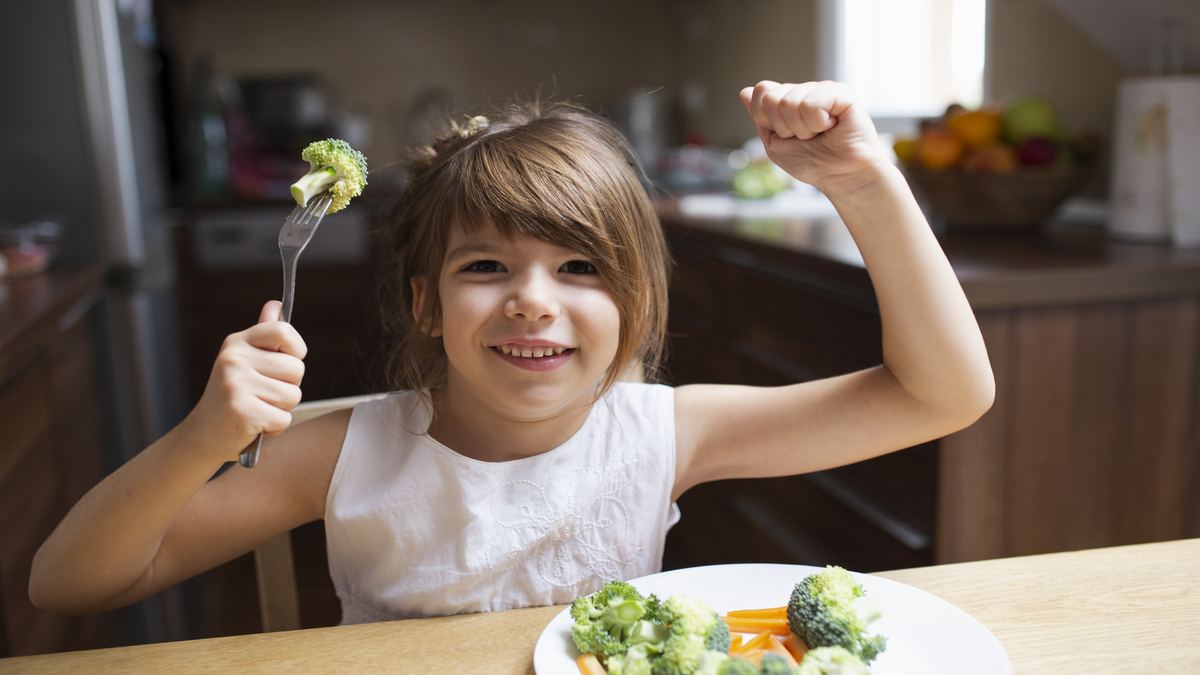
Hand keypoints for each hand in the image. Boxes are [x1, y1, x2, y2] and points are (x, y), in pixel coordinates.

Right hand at [185, 301, 306, 462]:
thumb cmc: (232, 398)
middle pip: (296, 369)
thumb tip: (276, 305)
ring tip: (258, 409)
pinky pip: (283, 418)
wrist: (203, 435)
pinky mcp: (241, 410)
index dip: (295, 351)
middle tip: (263, 395)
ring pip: (293, 395)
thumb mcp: (245, 362)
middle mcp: (234, 358)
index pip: (284, 331)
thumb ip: (265, 336)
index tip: (284, 365)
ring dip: (281, 409)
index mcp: (238, 342)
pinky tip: (255, 425)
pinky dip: (274, 427)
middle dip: (288, 387)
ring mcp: (236, 383)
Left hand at [740, 81, 888, 193]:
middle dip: (784, 127)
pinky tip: (831, 127)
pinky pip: (811, 104)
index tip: (786, 135)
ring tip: (820, 134)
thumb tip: (745, 91)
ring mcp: (823, 89)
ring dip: (802, 129)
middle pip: (772, 97)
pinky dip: (818, 124)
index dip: (767, 119)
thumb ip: (760, 117)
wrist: (841, 177)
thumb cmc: (813, 163)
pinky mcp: (841, 93)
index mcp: (788, 99)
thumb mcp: (775, 144)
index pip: (762, 91)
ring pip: (789, 103)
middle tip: (806, 137)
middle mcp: (804, 91)